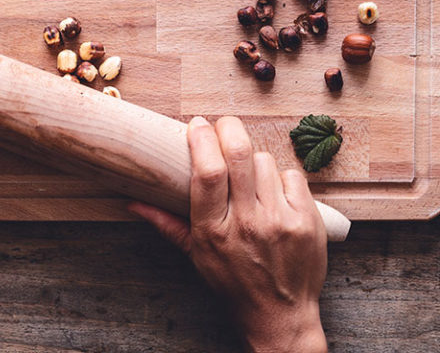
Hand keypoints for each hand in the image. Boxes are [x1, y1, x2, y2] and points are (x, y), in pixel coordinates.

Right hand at [129, 116, 327, 352]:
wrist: (281, 315)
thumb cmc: (233, 283)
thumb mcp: (196, 256)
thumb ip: (166, 223)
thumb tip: (133, 202)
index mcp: (214, 230)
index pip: (207, 172)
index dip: (201, 139)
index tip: (197, 125)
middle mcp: (247, 222)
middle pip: (239, 154)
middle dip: (228, 128)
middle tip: (222, 126)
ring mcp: (281, 220)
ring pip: (265, 160)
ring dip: (254, 160)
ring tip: (250, 177)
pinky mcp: (307, 220)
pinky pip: (292, 175)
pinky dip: (281, 178)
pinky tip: (274, 194)